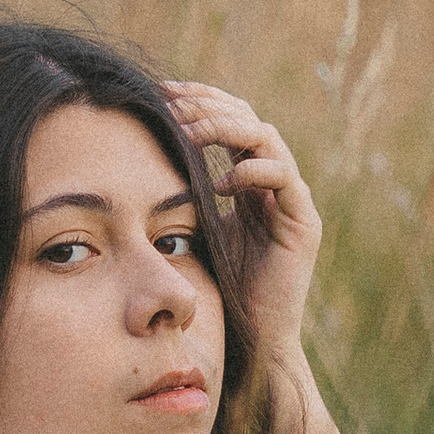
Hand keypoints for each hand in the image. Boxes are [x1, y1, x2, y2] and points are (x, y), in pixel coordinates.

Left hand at [164, 81, 323, 374]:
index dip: (198, 99)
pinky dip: (251, 172)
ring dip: (225, 128)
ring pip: (265, 137)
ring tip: (189, 132)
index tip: (159, 92)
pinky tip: (221, 184)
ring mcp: (292, 200)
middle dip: (207, 105)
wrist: (252, 341)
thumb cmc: (217, 292)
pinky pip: (283, 178)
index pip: (228, 119)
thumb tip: (129, 167)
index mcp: (247, 180)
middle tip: (170, 103)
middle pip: (247, 117)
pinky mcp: (304, 222)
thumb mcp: (190, 232)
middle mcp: (273, 183)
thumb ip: (178, 198)